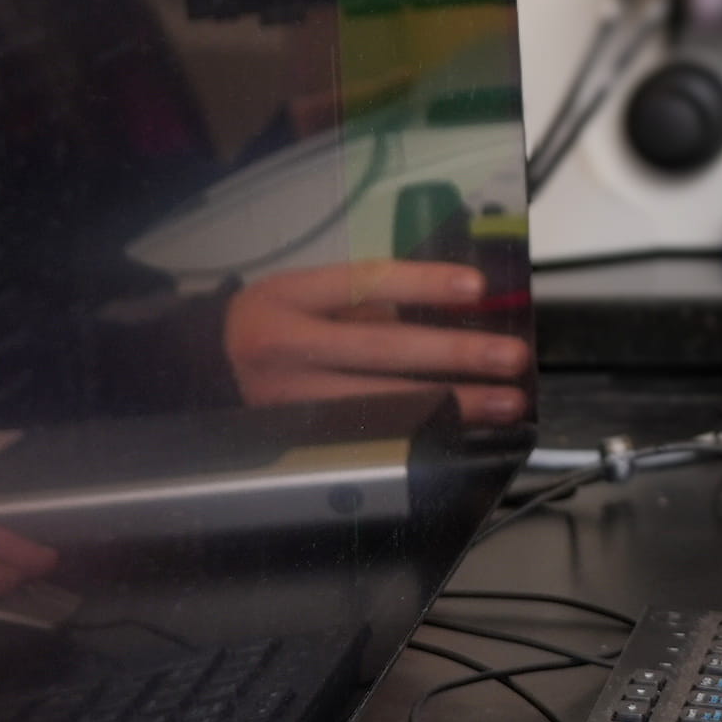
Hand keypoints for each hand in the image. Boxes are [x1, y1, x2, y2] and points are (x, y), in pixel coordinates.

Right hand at [224, 260, 531, 422]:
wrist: (210, 366)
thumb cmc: (279, 319)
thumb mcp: (309, 294)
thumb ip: (369, 300)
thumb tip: (455, 307)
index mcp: (286, 298)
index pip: (362, 283)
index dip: (421, 285)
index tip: (477, 288)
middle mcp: (282, 348)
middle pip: (379, 350)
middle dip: (454, 354)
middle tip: (511, 358)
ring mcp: (288, 400)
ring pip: (381, 403)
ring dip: (453, 403)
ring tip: (505, 402)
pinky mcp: (299, 439)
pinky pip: (372, 436)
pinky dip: (424, 432)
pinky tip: (464, 430)